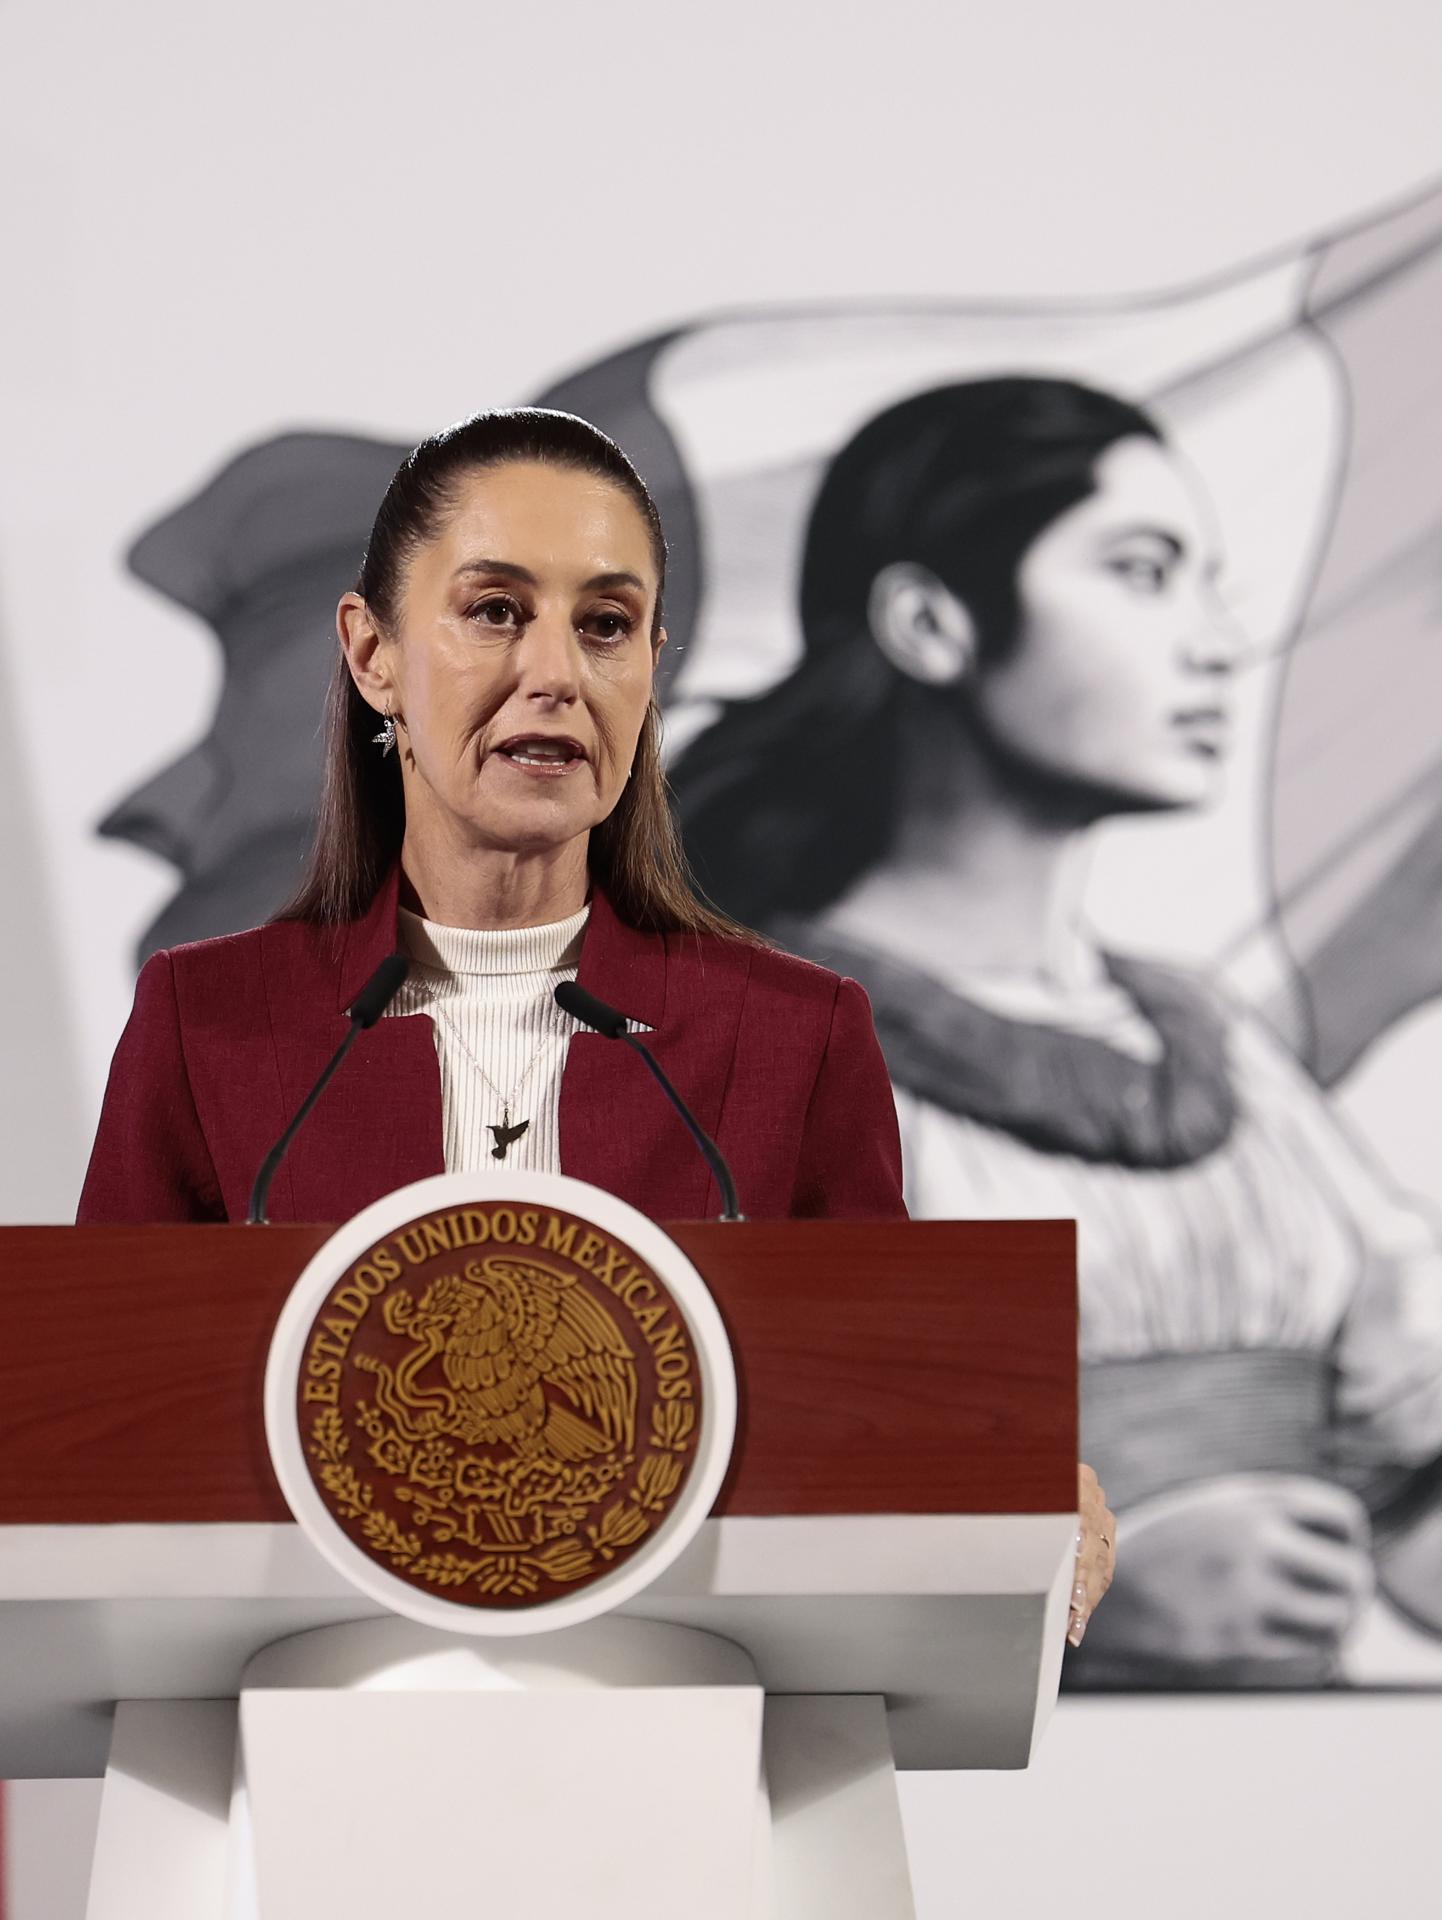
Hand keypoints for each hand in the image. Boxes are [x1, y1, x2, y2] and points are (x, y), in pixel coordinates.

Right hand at [1072, 1473, 1374, 1682]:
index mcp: (1250, 1501)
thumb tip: (1341, 1542)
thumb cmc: (1166, 1547)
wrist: (1100, 1587)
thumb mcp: (1215, 1508)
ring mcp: (1247, 1594)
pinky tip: (1301, 1643)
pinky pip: (1310, 1653)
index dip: (1349, 1540)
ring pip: (1340, 1619)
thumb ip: (1272, 1512)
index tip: (1333, 1553)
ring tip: (1329, 1624)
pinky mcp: (1238, 1642)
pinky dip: (1318, 1651)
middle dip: (1355, 1590)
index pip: (1344, 1518)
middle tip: (1344, 1599)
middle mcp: (1254, 1541)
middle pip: (1353, 1574)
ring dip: (1342, 1625)